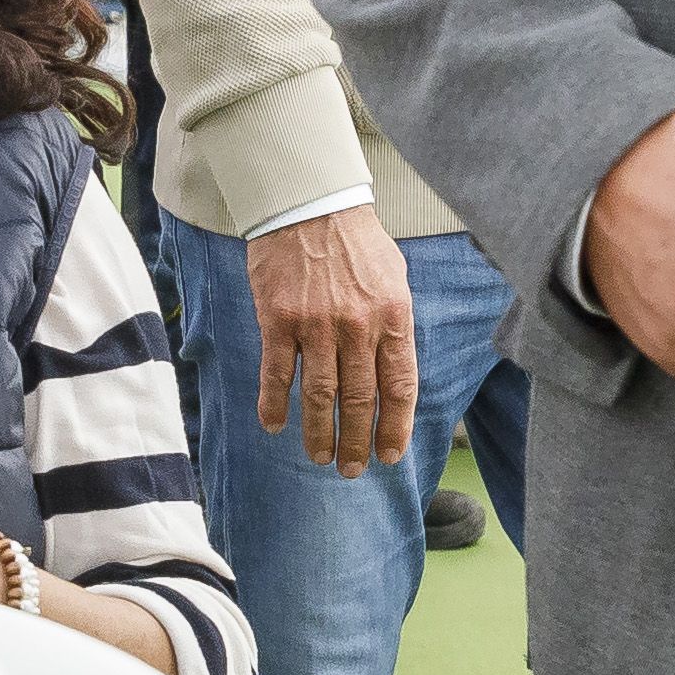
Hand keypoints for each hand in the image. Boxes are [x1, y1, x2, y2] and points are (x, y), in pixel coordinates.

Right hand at [245, 205, 425, 477]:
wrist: (310, 204)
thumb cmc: (356, 242)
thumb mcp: (394, 279)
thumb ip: (394, 326)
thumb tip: (394, 376)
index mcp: (393, 317)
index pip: (399, 387)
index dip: (395, 427)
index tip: (389, 456)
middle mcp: (358, 326)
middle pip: (360, 401)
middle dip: (357, 443)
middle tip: (351, 470)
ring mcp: (317, 325)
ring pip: (320, 397)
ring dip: (320, 434)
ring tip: (320, 458)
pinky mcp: (279, 320)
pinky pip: (277, 374)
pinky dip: (275, 405)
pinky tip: (274, 426)